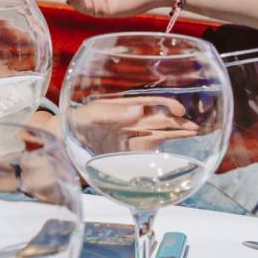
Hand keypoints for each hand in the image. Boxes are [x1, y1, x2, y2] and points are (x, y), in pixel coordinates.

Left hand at [66, 95, 199, 151]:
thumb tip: (138, 110)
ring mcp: (133, 138)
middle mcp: (133, 121)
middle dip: (178, 123)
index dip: (166, 105)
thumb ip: (110, 112)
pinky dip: (164, 153)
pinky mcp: (130, 154)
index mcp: (126, 107)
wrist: (62, 141)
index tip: (179, 111)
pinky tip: (178, 154)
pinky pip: (150, 152)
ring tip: (195, 134)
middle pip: (161, 120)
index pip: (151, 103)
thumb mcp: (90, 114)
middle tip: (195, 128)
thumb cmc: (75, 121)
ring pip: (160, 135)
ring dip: (176, 135)